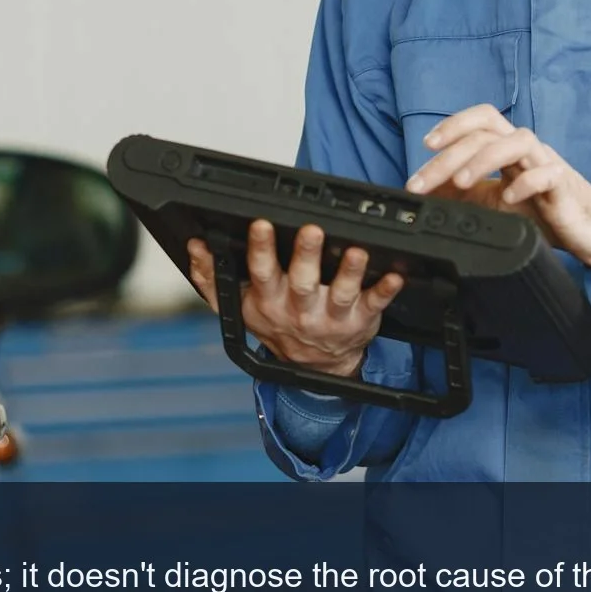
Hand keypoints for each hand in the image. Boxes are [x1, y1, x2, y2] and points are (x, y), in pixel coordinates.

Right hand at [185, 221, 403, 378]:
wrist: (315, 367)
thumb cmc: (278, 325)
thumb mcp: (239, 306)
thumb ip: (213, 278)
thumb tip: (195, 248)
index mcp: (269, 299)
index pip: (261, 271)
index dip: (260, 248)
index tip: (261, 224)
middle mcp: (299, 308)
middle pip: (302, 280)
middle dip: (305, 254)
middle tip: (311, 229)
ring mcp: (331, 316)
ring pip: (340, 292)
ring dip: (349, 271)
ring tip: (356, 251)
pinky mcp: (361, 320)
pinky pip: (375, 304)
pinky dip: (385, 290)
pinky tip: (395, 275)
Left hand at [405, 105, 590, 272]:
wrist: (587, 232)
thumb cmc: (541, 212)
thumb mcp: (491, 203)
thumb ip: (461, 194)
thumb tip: (425, 192)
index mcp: (508, 149)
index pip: (481, 120)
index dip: (453, 125)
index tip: (425, 145)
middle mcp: (526, 150)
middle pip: (487, 133)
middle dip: (450, 155)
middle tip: (422, 182)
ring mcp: (546, 164)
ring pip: (517, 141)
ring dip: (483, 160)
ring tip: (461, 183)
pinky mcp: (564, 187)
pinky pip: (547, 174)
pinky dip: (525, 182)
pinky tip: (509, 197)